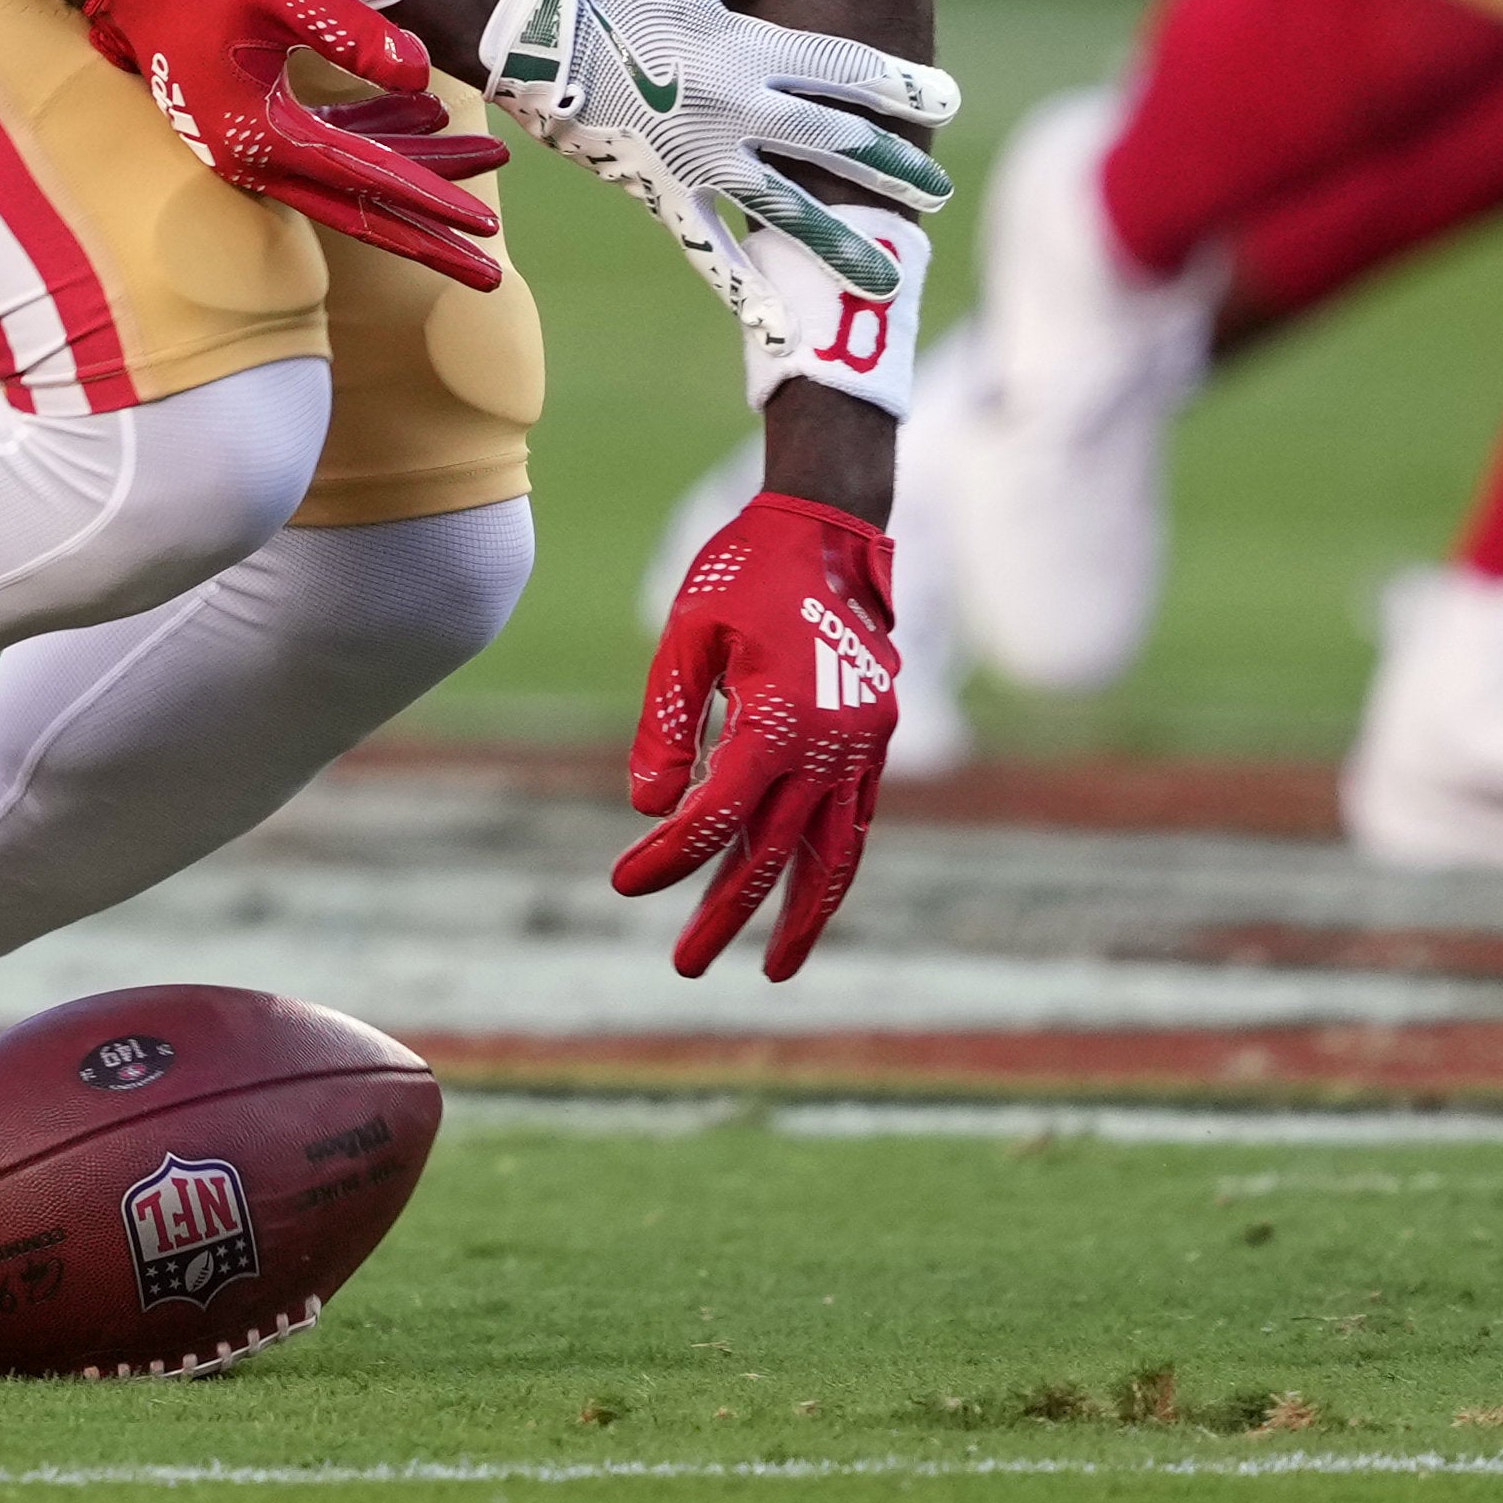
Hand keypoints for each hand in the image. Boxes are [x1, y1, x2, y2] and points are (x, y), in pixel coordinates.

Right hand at [86, 0, 509, 287]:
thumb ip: (347, 29)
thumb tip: (423, 73)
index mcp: (263, 136)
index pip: (365, 179)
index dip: (431, 199)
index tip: (484, 224)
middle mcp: (258, 160)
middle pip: (361, 210)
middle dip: (430, 241)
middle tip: (489, 276)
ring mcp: (255, 149)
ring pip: (352, 176)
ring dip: (418, 170)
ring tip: (488, 162)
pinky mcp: (257, 127)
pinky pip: (330, 144)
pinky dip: (379, 131)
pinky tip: (426, 114)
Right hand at [474, 0, 953, 364]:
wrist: (537, 35)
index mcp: (751, 49)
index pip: (847, 72)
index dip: (901, 88)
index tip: (947, 101)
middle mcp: (739, 109)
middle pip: (836, 144)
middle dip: (894, 168)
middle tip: (938, 189)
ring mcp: (704, 158)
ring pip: (791, 210)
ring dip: (843, 244)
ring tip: (887, 277)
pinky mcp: (665, 192)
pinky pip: (711, 250)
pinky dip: (744, 290)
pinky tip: (779, 326)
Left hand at [611, 489, 898, 978]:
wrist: (828, 531)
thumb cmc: (743, 576)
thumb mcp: (686, 636)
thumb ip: (667, 723)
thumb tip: (650, 808)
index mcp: (777, 719)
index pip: (717, 815)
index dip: (670, 856)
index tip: (625, 884)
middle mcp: (830, 746)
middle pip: (774, 852)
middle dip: (728, 912)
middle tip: (686, 965)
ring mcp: (863, 749)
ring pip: (835, 854)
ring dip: (804, 915)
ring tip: (776, 971)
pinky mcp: (877, 743)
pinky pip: (858, 823)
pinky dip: (834, 866)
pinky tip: (810, 899)